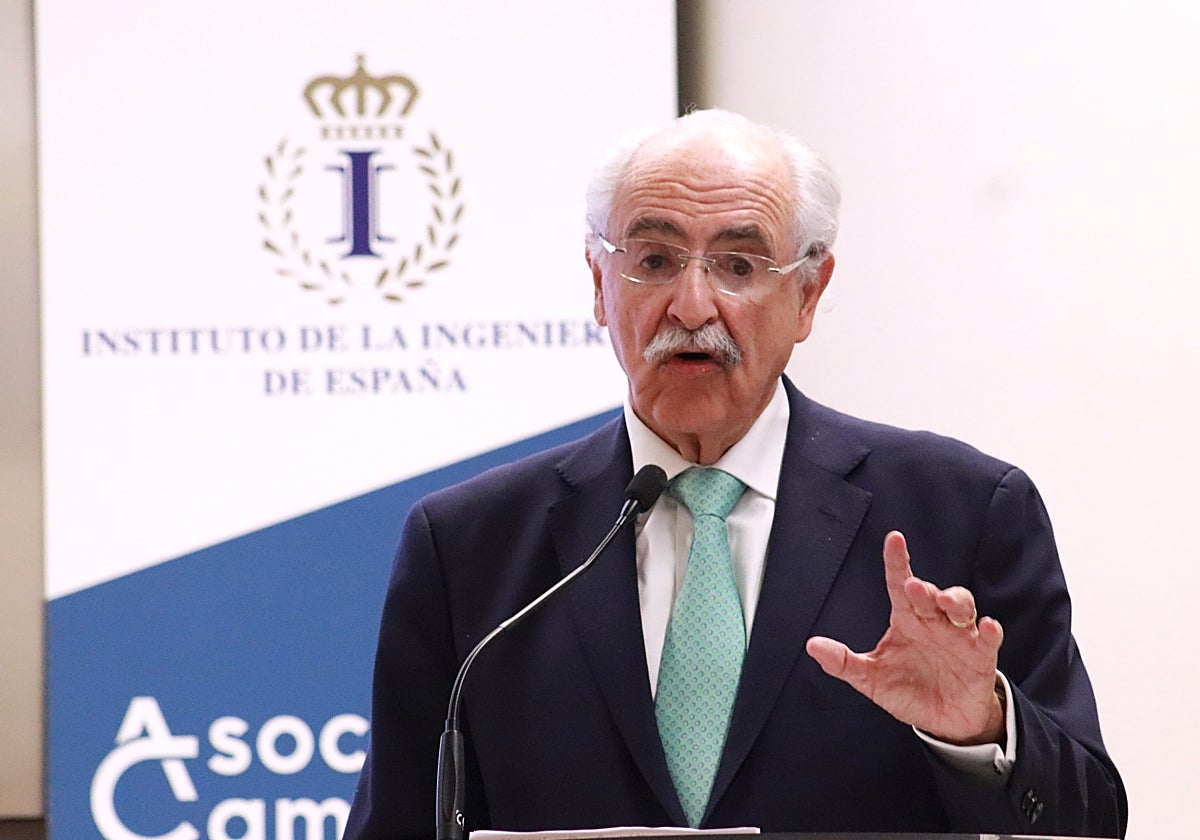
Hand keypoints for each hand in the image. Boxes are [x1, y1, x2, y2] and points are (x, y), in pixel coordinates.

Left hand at [805, 531, 1005, 745]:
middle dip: (924, 588)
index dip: (897, 561)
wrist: (943, 721)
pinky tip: (987, 626)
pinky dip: (990, 631)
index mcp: (906, 619)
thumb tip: (812, 646)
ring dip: (955, 600)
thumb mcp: (871, 678)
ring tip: (945, 602)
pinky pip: (988, 640)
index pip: (899, 583)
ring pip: (962, 607)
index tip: (894, 538)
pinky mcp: (980, 658)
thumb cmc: (908, 690)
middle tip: (913, 588)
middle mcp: (933, 622)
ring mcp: (959, 637)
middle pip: (930, 594)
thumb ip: (843, 663)